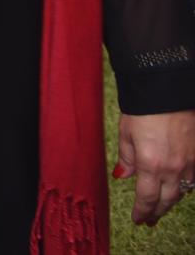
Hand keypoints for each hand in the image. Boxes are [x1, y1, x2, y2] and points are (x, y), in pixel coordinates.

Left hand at [116, 109, 194, 225]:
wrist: (168, 91)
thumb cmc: (143, 109)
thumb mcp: (126, 133)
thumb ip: (126, 158)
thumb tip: (122, 176)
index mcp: (151, 164)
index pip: (147, 198)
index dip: (142, 211)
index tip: (138, 219)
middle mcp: (173, 168)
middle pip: (167, 200)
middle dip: (157, 212)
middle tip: (149, 220)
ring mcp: (190, 163)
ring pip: (183, 191)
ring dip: (171, 201)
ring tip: (162, 207)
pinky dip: (187, 187)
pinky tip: (181, 189)